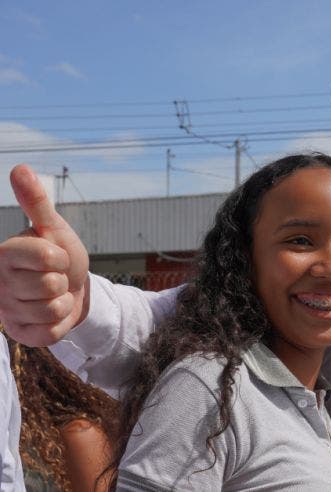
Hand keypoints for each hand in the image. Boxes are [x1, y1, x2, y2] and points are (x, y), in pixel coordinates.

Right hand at [0, 164, 89, 345]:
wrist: (72, 288)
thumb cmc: (60, 254)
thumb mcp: (52, 228)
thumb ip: (35, 202)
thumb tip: (20, 168)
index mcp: (4, 255)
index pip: (46, 257)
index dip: (60, 257)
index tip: (55, 256)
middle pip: (50, 285)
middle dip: (62, 281)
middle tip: (54, 278)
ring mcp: (7, 311)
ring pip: (52, 309)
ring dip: (62, 302)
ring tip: (54, 295)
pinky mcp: (20, 334)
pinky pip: (51, 332)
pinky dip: (61, 322)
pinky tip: (51, 314)